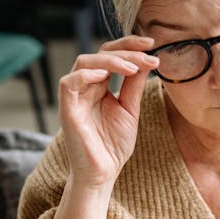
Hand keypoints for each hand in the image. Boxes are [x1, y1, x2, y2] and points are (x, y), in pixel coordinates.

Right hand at [57, 35, 159, 190]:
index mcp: (100, 85)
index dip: (129, 46)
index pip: (111, 55)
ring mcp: (75, 96)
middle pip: (99, 53)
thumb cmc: (114, 146)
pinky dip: (88, 74)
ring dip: (111, 60)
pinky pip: (69, 82)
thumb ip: (134, 85)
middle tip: (148, 54)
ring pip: (84, 62)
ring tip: (133, 68)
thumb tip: (148, 60)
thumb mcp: (130, 109)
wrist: (103, 173)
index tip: (152, 45)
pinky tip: (107, 78)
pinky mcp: (67, 108)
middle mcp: (86, 87)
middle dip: (125, 50)